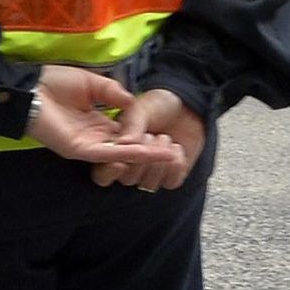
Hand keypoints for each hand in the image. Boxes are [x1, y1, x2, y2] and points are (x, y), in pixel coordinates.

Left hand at [28, 64, 185, 179]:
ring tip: (171, 156)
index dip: (146, 136)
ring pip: (122, 154)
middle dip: (152, 151)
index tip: (168, 136)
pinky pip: (108, 154)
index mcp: (97, 122)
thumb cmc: (54, 82)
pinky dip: (128, 154)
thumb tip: (131, 102)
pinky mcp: (79, 149)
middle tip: (177, 153)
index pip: (127, 134)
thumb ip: (112, 93)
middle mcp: (95, 137)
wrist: (29, 86)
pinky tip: (147, 152)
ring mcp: (87, 145)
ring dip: (146, 155)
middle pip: (128, 148)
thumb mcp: (92, 83)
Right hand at [91, 88, 208, 192]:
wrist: (185, 106)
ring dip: (159, 160)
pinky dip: (176, 165)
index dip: (110, 172)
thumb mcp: (140, 110)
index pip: (103, 172)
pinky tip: (177, 147)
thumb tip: (123, 143)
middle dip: (141, 158)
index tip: (120, 164)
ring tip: (164, 136)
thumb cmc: (157, 105)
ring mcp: (151, 173)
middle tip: (150, 135)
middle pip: (128, 179)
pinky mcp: (172, 175)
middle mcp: (131, 166)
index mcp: (115, 150)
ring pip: (149, 184)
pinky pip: (171, 182)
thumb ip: (131, 126)